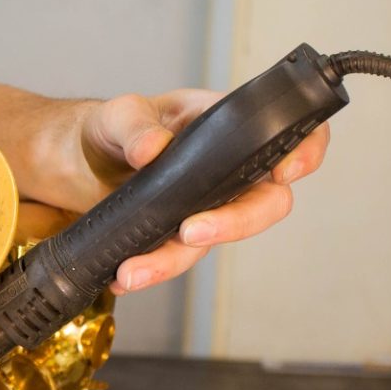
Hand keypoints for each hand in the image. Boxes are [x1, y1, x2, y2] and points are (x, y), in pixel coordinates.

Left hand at [76, 89, 329, 294]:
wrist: (85, 161)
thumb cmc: (118, 127)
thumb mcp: (119, 114)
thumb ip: (133, 125)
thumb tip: (152, 149)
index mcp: (229, 126)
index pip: (289, 133)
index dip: (305, 152)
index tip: (284, 172)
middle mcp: (231, 169)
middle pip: (267, 203)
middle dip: (237, 223)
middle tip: (192, 232)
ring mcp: (210, 206)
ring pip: (218, 241)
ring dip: (175, 260)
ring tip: (135, 270)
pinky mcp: (183, 235)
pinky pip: (179, 258)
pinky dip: (152, 270)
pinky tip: (124, 275)